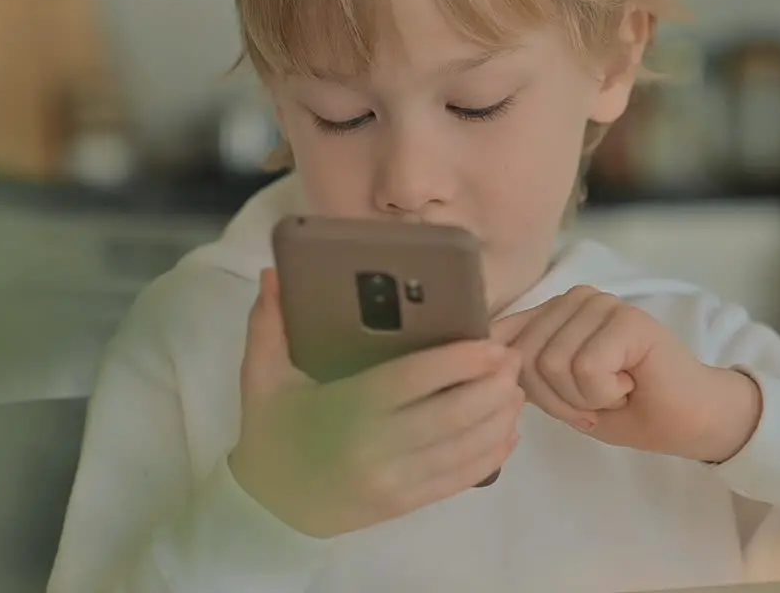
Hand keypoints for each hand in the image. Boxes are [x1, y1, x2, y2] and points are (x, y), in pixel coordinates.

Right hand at [227, 269, 523, 538]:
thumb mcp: (262, 376)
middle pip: (452, 415)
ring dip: (500, 419)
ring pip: (464, 448)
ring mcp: (395, 480)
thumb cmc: (271, 432)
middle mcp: (377, 446)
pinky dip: (492, 455)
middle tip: (514, 360)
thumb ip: (270, 323)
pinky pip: (460, 480)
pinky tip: (509, 432)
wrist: (268, 507)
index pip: (415, 380)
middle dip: (494, 387)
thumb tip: (273, 272)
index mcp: (347, 407)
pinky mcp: (406, 504)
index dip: (460, 361)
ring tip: (517, 390)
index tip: (492, 343)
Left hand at [492, 286, 760, 462]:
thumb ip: (524, 369)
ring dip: (583, 399)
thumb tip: (481, 354)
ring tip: (616, 390)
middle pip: (523, 360)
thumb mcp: (560, 393)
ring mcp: (601, 304)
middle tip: (598, 399)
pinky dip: (605, 395)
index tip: (566, 402)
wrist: (689, 421)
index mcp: (552, 312)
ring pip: (552, 365)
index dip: (525, 387)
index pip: (500, 342)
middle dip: (557, 400)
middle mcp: (573, 298)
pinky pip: (586, 368)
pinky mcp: (626, 318)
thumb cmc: (626, 408)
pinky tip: (631, 385)